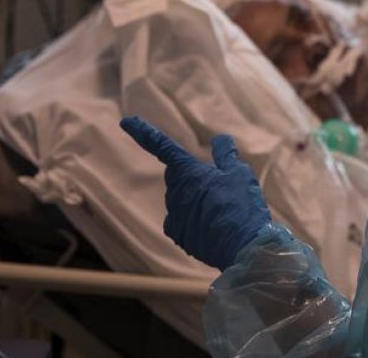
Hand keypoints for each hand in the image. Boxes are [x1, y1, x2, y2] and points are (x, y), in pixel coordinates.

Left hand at [120, 116, 270, 269]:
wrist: (242, 245)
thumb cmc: (241, 204)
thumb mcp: (239, 173)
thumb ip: (226, 155)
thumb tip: (220, 138)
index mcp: (187, 172)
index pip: (162, 146)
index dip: (143, 132)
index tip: (125, 122)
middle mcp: (175, 192)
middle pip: (177, 176)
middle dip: (190, 176)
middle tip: (218, 184)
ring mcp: (174, 215)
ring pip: (181, 199)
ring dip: (195, 199)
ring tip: (222, 209)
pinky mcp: (179, 235)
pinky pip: (182, 222)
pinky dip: (194, 220)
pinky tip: (212, 226)